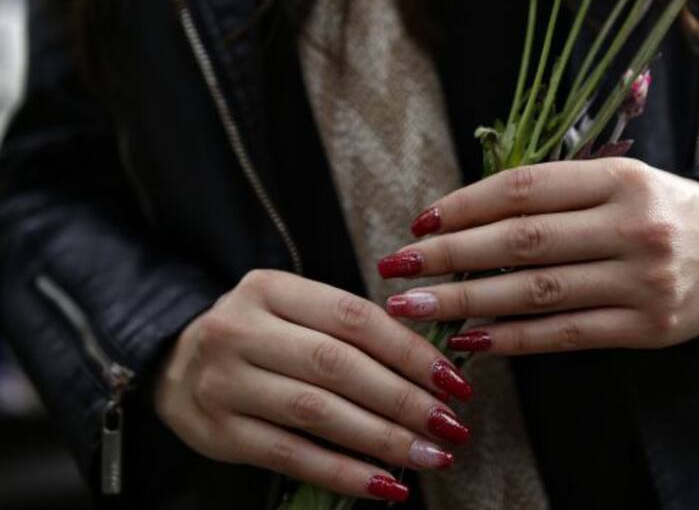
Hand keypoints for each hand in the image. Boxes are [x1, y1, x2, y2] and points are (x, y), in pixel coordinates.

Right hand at [155, 270, 472, 501]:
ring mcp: (225, 384)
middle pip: (338, 366)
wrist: (170, 363)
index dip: (409, 350)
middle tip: (449, 423)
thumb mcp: (292, 309)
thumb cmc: (257, 335)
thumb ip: (350, 327)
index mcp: (270, 289)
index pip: (354, 318)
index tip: (452, 379)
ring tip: (430, 455)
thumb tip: (431, 362)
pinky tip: (385, 485)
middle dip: (404, 399)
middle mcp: (242, 331)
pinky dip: (344, 473)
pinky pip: (291, 456)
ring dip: (383, 438)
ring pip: (318, 413)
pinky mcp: (218, 434)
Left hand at [378, 158, 698, 353]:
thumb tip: (463, 216)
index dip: (466, 205)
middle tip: (398, 268)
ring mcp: (643, 281)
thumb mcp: (619, 179)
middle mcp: (632, 227)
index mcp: (620, 177)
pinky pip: (566, 334)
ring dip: (467, 302)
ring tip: (416, 307)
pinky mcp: (647, 327)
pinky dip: (513, 338)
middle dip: (451, 256)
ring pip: (537, 292)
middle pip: (523, 241)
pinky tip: (471, 339)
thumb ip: (555, 192)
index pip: (526, 189)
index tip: (421, 222)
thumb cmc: (660, 209)